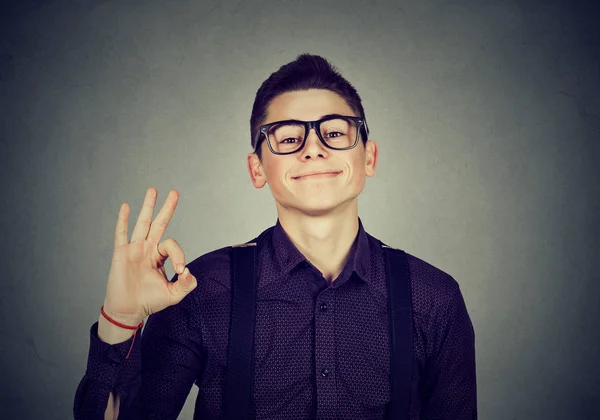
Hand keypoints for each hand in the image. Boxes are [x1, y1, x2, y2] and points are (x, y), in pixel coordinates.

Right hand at [102, 187, 196, 324]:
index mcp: (159, 256)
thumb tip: (189, 272)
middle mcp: (147, 249)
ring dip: (148, 206)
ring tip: (153, 190)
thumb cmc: (149, 302)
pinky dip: (123, 220)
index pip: (172, 245)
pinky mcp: (121, 254)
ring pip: (142, 223)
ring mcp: (134, 249)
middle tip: (174, 192)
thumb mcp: (174, 294)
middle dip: (167, 208)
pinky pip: (122, 234)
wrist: (128, 311)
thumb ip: (186, 284)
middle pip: (159, 223)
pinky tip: (126, 206)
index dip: (179, 255)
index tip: (181, 271)